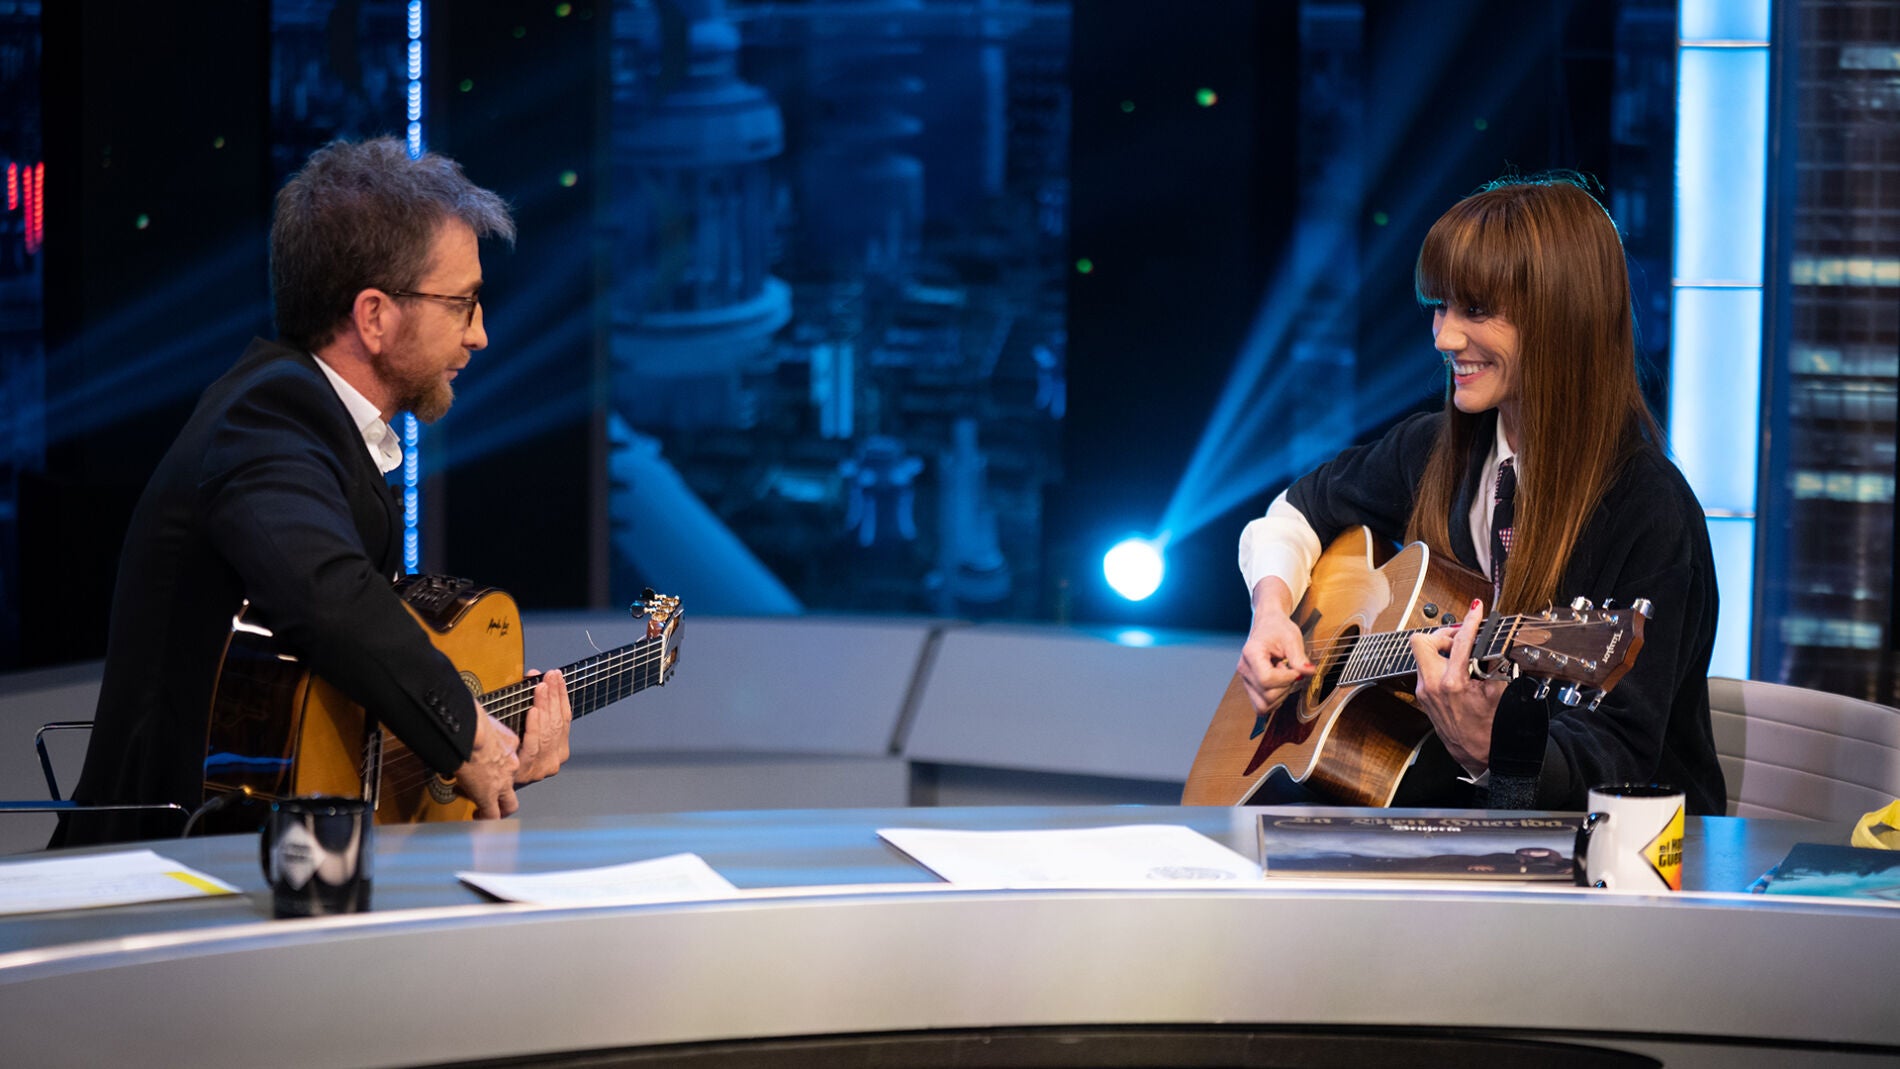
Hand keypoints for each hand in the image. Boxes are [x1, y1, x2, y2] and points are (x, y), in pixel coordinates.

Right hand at [453, 708, 520, 818]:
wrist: (470, 731)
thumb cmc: (471, 721)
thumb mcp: (482, 718)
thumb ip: (481, 725)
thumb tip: (465, 723)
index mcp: (509, 742)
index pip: (508, 758)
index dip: (496, 765)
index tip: (484, 765)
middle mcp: (511, 763)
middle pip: (514, 783)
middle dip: (504, 791)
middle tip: (492, 795)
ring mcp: (502, 781)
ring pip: (509, 803)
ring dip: (498, 808)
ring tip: (484, 811)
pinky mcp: (488, 795)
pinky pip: (491, 815)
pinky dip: (485, 819)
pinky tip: (476, 818)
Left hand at [514, 669, 571, 784]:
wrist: (489, 784)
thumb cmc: (507, 755)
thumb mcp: (526, 732)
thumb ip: (535, 708)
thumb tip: (534, 678)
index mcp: (559, 750)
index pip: (565, 719)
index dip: (561, 696)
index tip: (557, 678)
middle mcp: (554, 760)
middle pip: (557, 723)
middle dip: (554, 696)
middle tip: (550, 677)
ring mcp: (542, 767)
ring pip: (548, 731)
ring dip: (545, 706)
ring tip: (542, 688)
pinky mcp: (527, 770)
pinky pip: (533, 744)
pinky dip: (534, 726)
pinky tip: (534, 711)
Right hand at [1236, 576, 1315, 714]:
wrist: (1268, 625)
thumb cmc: (1278, 629)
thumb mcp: (1292, 638)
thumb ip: (1299, 657)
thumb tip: (1308, 672)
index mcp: (1251, 654)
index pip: (1266, 679)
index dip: (1286, 678)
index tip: (1295, 669)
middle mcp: (1244, 669)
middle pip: (1266, 695)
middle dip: (1285, 687)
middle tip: (1288, 670)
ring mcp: (1245, 680)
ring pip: (1263, 705)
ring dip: (1280, 695)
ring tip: (1283, 677)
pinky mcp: (1250, 687)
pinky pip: (1262, 705)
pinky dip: (1275, 700)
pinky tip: (1279, 684)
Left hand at [1409, 597, 1508, 776]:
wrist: (1477, 755)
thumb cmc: (1488, 729)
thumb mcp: (1498, 692)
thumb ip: (1494, 664)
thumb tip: (1493, 644)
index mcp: (1452, 683)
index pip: (1458, 642)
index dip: (1470, 621)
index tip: (1476, 609)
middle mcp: (1431, 685)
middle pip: (1421, 641)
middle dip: (1442, 634)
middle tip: (1461, 637)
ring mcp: (1423, 691)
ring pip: (1422, 654)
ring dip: (1441, 648)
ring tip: (1462, 654)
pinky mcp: (1422, 695)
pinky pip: (1426, 668)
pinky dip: (1440, 662)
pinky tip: (1457, 669)